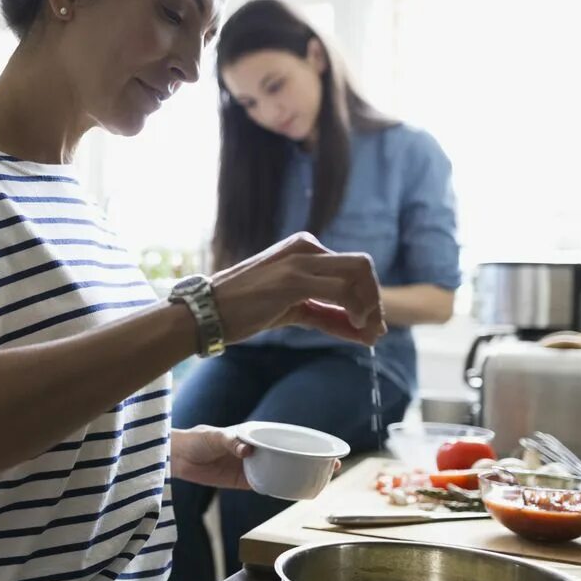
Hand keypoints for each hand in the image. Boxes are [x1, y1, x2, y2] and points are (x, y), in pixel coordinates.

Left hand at [170, 425, 340, 490]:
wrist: (178, 457)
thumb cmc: (197, 439)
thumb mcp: (214, 436)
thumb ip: (231, 441)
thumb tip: (247, 450)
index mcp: (256, 434)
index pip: (287, 435)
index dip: (308, 440)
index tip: (327, 445)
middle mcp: (259, 450)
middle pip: (291, 454)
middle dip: (313, 459)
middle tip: (333, 466)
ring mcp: (254, 466)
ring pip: (283, 471)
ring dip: (300, 475)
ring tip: (320, 482)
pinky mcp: (244, 482)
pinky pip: (267, 486)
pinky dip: (281, 489)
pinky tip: (295, 493)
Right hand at [211, 232, 385, 345]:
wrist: (206, 313)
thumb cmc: (241, 311)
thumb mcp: (289, 308)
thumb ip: (322, 312)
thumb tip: (358, 329)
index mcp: (303, 248)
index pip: (350, 267)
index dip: (368, 297)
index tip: (370, 326)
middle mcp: (305, 247)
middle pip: (361, 266)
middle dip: (374, 299)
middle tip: (374, 330)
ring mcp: (300, 261)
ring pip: (358, 273)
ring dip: (370, 307)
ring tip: (368, 333)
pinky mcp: (294, 279)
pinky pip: (342, 290)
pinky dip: (357, 311)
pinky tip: (355, 329)